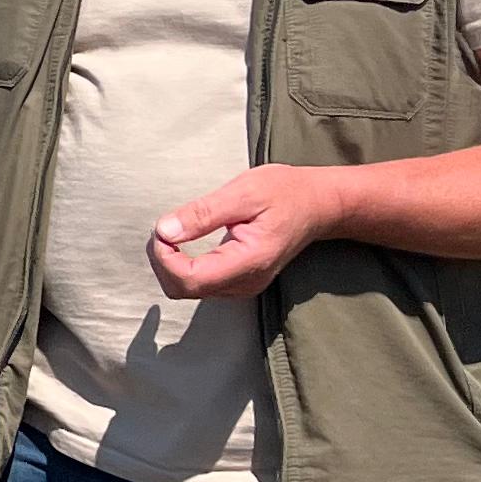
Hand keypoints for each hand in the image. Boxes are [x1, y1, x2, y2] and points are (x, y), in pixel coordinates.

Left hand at [148, 164, 351, 300]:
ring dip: (170, 264)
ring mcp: (243, 286)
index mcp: (249, 261)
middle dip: (162, 261)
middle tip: (163, 228)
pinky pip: (200, 284)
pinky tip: (183, 243)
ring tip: (173, 232)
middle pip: (184, 289)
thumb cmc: (286, 193)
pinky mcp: (240, 282)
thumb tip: (164, 231)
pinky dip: (182, 266)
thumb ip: (203, 214)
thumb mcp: (244, 192)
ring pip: (188, 290)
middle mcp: (246, 282)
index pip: (190, 279)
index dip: (164, 257)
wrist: (318, 205)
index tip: (162, 229)